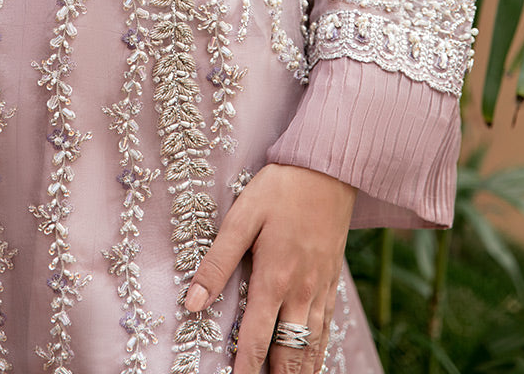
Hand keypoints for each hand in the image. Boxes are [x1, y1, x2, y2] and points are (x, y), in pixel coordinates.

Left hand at [184, 164, 356, 373]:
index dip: (243, 370)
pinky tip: (312, 362)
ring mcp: (320, 289)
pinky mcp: (332, 282)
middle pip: (288, 355)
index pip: (254, 340)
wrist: (328, 169)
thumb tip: (190, 302)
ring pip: (311, 347)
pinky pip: (327, 329)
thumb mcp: (241, 216)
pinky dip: (318, 353)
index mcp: (273, 278)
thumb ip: (217, 262)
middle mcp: (300, 292)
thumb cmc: (281, 188)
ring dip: (298, 372)